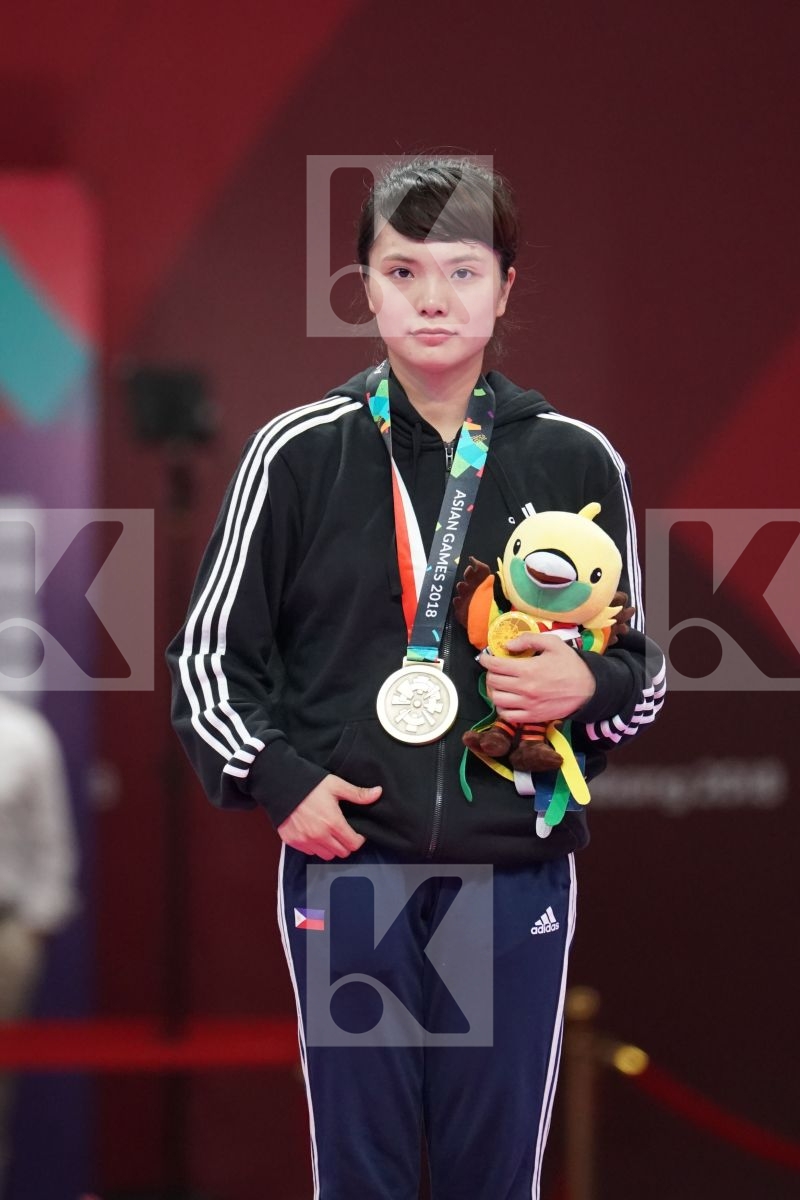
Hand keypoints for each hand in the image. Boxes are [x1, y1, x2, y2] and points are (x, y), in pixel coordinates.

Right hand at [277, 775, 381, 859]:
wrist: (280, 785)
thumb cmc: (309, 784)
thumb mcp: (336, 785)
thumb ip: (357, 793)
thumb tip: (378, 793)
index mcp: (333, 822)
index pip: (353, 844)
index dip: (359, 839)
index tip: (357, 831)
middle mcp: (319, 836)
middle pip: (342, 852)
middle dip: (346, 844)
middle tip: (344, 832)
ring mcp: (305, 841)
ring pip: (326, 855)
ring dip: (331, 847)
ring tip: (329, 833)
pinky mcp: (293, 842)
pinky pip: (310, 852)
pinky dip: (315, 846)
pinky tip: (315, 833)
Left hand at [478, 633, 595, 723]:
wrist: (588, 689)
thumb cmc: (571, 664)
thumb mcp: (553, 643)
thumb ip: (529, 640)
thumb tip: (507, 645)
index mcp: (528, 669)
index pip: (495, 665)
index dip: (486, 660)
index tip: (486, 657)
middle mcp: (524, 688)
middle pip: (493, 682)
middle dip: (490, 673)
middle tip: (495, 669)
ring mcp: (527, 705)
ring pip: (497, 699)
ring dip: (494, 690)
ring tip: (500, 684)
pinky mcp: (532, 717)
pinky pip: (507, 716)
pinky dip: (502, 708)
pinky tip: (507, 700)